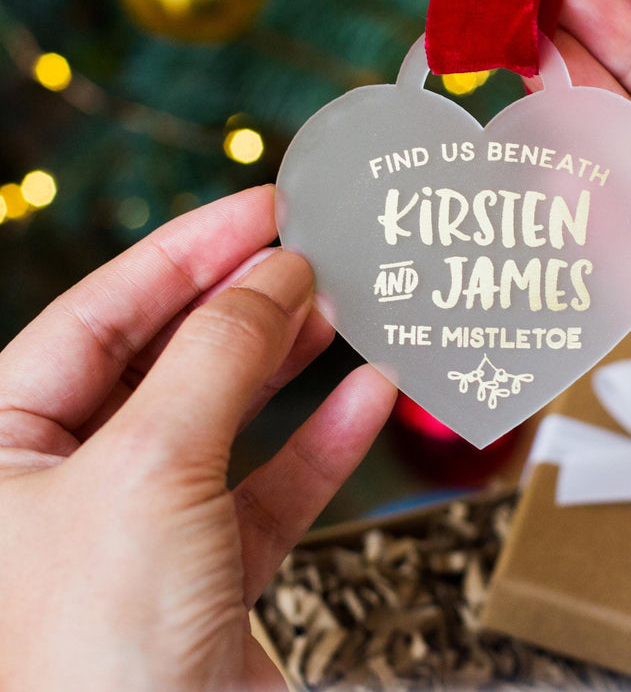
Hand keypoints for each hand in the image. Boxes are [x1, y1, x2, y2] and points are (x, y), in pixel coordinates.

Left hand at [0, 186, 395, 691]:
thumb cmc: (89, 650)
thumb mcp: (150, 466)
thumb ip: (219, 355)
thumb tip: (277, 272)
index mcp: (2, 445)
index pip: (102, 312)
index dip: (189, 250)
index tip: (265, 205)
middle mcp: (62, 483)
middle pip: (168, 357)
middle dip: (246, 301)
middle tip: (315, 249)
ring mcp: (138, 531)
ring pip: (225, 418)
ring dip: (291, 363)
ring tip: (348, 307)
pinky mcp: (205, 579)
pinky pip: (269, 488)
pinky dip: (323, 442)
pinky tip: (371, 394)